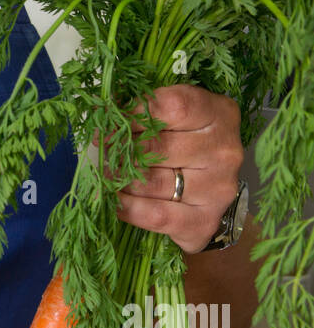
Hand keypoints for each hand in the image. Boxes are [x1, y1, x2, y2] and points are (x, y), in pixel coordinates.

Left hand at [100, 84, 244, 254]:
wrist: (211, 193)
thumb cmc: (187, 144)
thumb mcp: (177, 118)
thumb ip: (148, 111)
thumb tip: (106, 114)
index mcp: (219, 114)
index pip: (173, 106)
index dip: (134, 113)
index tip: (110, 123)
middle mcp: (224, 150)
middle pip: (158, 146)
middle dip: (122, 150)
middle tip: (103, 153)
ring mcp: (218, 188)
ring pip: (152, 181)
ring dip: (121, 179)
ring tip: (107, 175)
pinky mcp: (205, 220)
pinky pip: (156, 215)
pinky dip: (129, 208)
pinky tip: (114, 200)